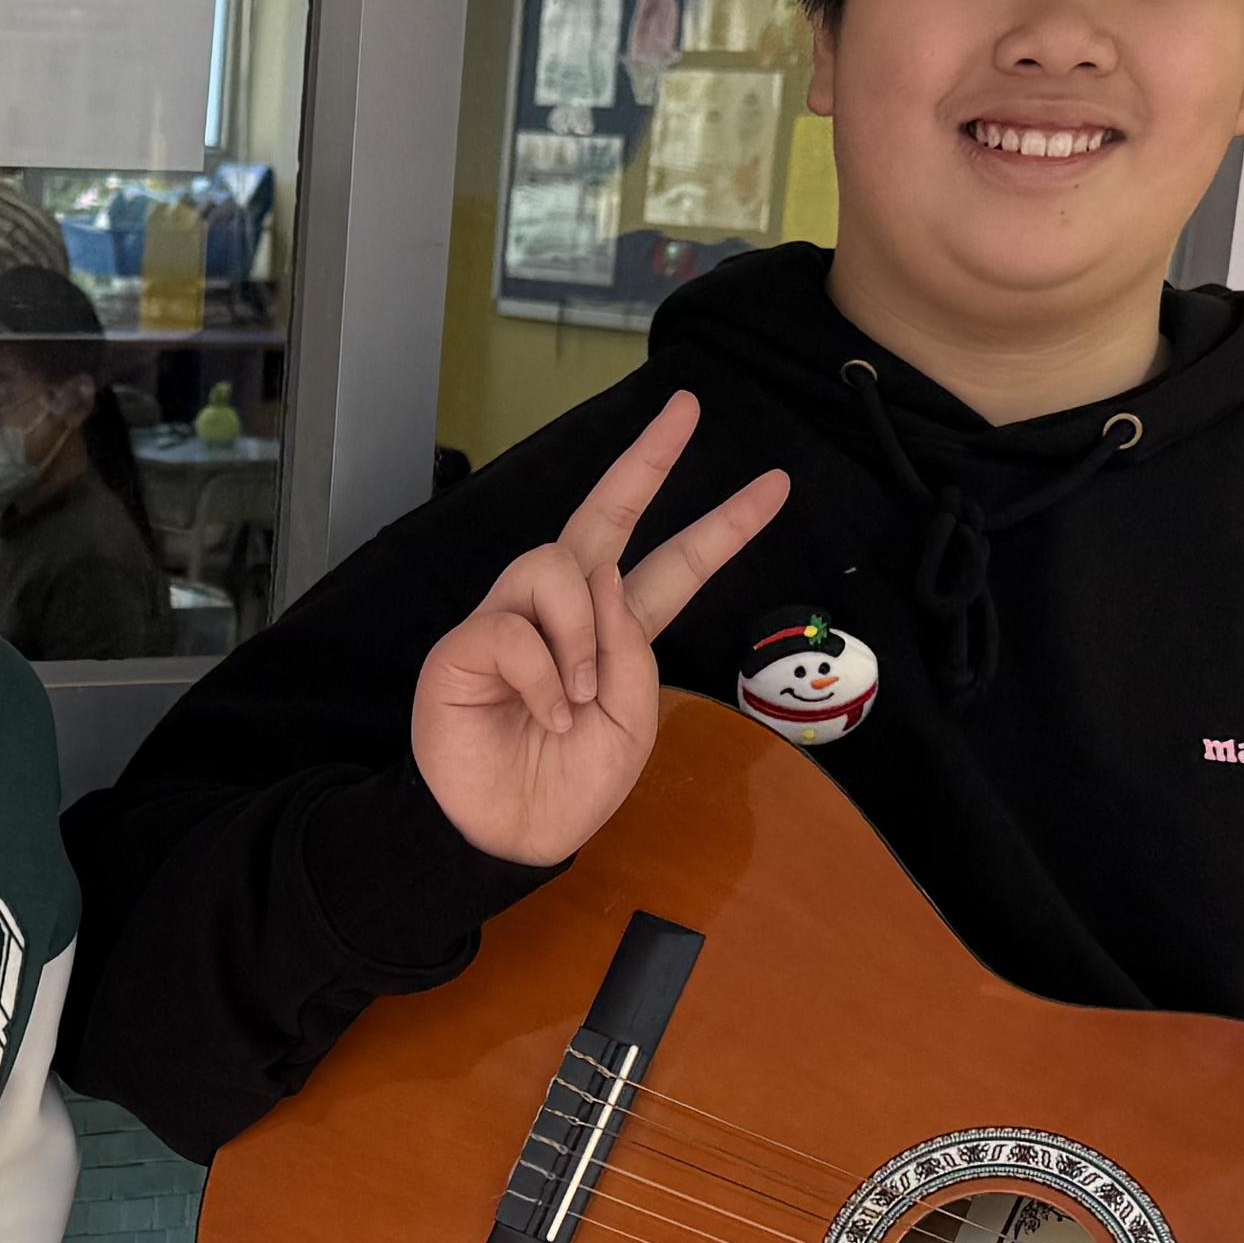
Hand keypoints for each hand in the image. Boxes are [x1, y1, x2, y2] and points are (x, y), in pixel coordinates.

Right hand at [409, 394, 793, 865]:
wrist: (509, 833)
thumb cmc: (571, 784)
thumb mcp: (632, 722)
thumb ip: (632, 649)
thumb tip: (602, 580)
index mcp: (618, 632)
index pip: (676, 564)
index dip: (724, 526)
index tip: (775, 485)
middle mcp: (566, 612)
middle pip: (605, 515)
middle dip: (647, 461)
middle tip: (686, 409)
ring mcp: (514, 619)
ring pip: (559, 564)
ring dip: (580, 634)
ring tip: (575, 696)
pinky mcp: (469, 642)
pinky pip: (515, 625)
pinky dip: (540, 672)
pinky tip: (541, 709)